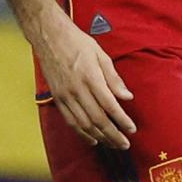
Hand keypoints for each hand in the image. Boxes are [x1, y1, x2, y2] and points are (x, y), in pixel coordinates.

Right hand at [32, 10, 135, 148]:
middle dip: (113, 135)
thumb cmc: (77, 42)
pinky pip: (70, 121)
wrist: (49, 36)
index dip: (122, 120)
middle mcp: (77, 89)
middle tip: (125, 144)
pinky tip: (93, 139)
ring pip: (84, 124)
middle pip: (98, 119)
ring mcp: (65, 95)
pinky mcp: (57, 98)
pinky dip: (82, 133)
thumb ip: (114, 78)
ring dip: (100, 137)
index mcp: (90, 76)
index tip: (132, 129)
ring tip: (113, 144)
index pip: (109, 104)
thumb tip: (127, 97)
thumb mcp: (100, 54)